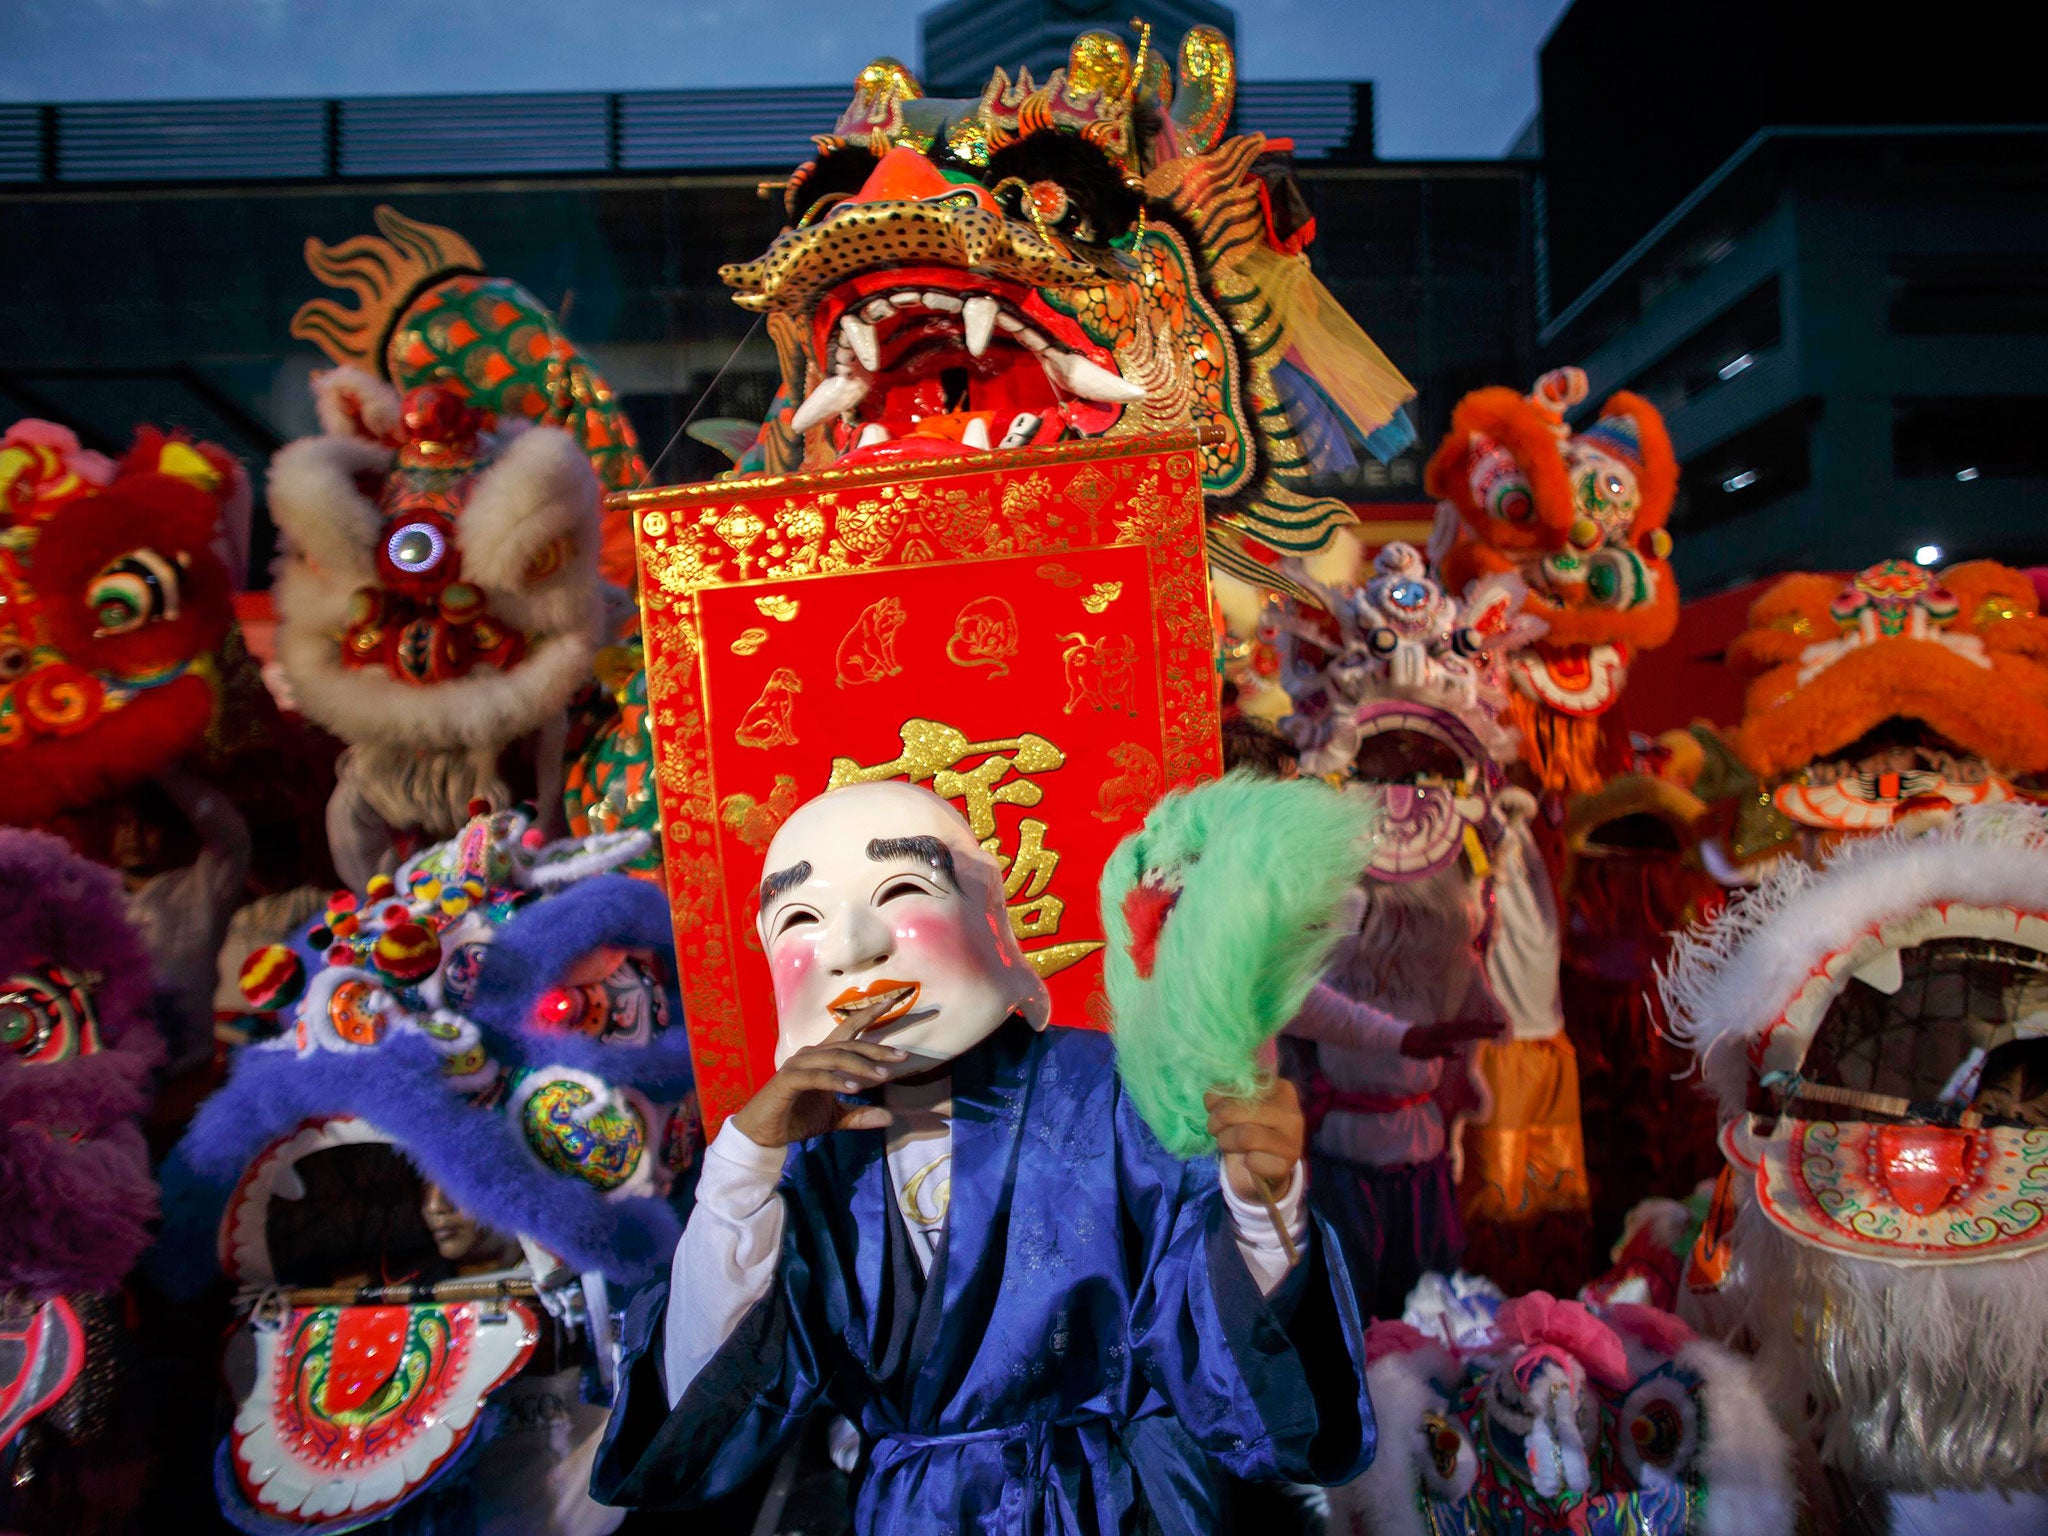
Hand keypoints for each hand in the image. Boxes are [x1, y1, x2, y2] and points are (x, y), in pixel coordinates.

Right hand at [730, 1021, 905, 1147]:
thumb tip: (890, 1118)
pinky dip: (836, 1081)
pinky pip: (816, 1076)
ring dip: (860, 1066)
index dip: (869, 1015)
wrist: (764, 1134)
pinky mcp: (788, 1080)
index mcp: (823, 1057)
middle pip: (849, 1044)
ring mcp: (798, 1065)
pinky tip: (854, 1088)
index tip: (891, 1002)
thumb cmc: (797, 1118)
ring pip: (835, 1057)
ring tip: (882, 1076)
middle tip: (902, 1056)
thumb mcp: (835, 1117)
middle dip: (877, 1049)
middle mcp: (811, 1054)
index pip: (849, 1030)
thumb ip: (860, 1115)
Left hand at [1206, 1077, 1304, 1201]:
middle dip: (1216, 1121)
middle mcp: (1290, 1111)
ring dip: (1226, 1141)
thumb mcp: (1245, 1104)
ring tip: (1227, 1143)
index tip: (1212, 1106)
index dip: (1217, 1096)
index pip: (1240, 1085)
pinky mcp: (1286, 1163)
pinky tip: (1248, 1160)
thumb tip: (1213, 1094)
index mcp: (1281, 1088)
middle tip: (1216, 1128)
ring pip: (1244, 1136)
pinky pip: (1252, 1160)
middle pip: (1234, 1110)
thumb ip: (1232, 1094)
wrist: (1270, 1165)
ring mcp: (1292, 1139)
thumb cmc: (1253, 1127)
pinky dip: (1243, 1162)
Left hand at [1401, 1015, 1504, 1058]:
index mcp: (1447, 1032)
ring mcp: (1448, 1026)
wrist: (1404, 1038)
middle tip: (1504, 1026)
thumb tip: (1460, 1053)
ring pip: (1469, 1024)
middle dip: (1489, 1026)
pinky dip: (1474, 1025)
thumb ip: (1443, 1051)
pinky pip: (1464, 1026)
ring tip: (1497, 1027)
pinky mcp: (1447, 1028)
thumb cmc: (1416, 1047)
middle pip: (1472, 1025)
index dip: (1484, 1031)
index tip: (1498, 1032)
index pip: (1470, 1030)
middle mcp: (1449, 1027)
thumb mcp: (1428, 1052)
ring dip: (1483, 1025)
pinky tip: (1480, 1028)